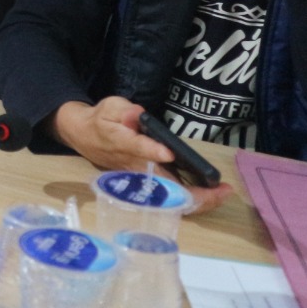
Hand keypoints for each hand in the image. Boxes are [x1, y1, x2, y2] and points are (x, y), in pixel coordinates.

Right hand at [53, 98, 233, 211]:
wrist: (84, 136)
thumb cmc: (101, 120)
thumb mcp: (110, 107)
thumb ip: (125, 110)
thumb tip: (138, 116)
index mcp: (124, 143)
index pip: (138, 149)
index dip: (152, 151)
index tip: (167, 153)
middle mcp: (135, 167)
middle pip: (163, 186)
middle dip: (192, 193)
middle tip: (220, 190)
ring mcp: (140, 180)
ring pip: (169, 198)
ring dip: (197, 200)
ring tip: (222, 194)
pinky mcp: (145, 185)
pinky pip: (169, 198)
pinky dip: (191, 201)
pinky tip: (211, 195)